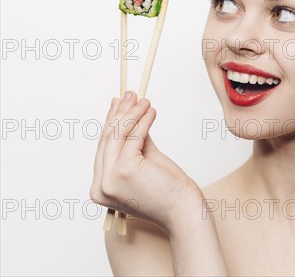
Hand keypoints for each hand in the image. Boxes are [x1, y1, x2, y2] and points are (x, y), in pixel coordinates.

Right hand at [90, 90, 201, 233]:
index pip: (103, 148)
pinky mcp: (125, 170)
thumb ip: (134, 141)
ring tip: (143, 100)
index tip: (118, 103)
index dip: (110, 123)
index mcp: (100, 188)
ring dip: (131, 114)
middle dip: (120, 114)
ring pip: (117, 137)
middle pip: (107, 140)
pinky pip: (133, 138)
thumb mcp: (145, 161)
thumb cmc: (168, 190)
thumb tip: (129, 113)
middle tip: (130, 94)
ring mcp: (110, 180)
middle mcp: (100, 187)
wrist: (184, 210)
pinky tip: (151, 111)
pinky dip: (143, 121)